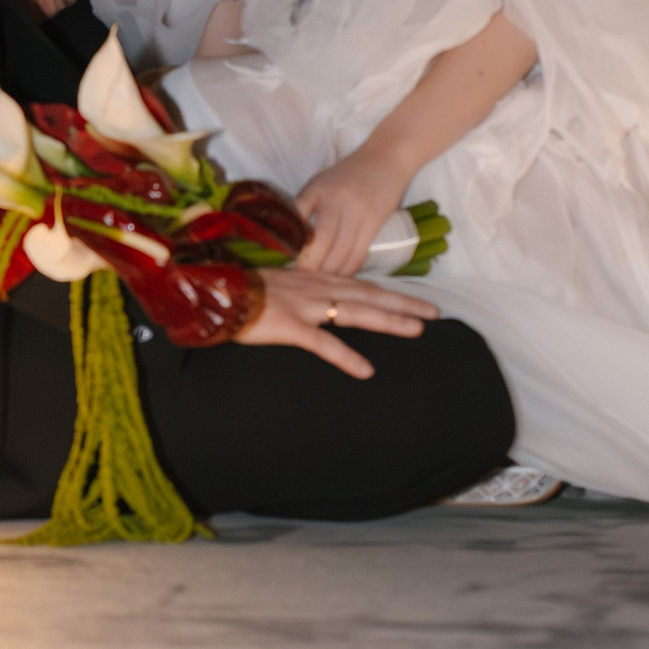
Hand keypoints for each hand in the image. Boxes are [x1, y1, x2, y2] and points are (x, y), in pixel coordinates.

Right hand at [235, 266, 437, 379]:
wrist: (213, 290)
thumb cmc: (241, 289)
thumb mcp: (278, 284)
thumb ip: (302, 290)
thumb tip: (320, 301)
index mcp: (314, 279)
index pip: (360, 284)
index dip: (390, 290)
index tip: (416, 297)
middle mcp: (315, 287)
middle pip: (368, 294)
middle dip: (403, 302)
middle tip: (434, 311)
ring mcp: (304, 306)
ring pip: (355, 312)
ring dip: (387, 320)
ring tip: (416, 329)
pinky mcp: (289, 326)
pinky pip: (323, 343)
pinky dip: (346, 356)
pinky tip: (365, 370)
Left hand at [295, 150, 408, 277]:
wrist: (385, 160)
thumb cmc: (347, 175)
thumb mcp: (320, 183)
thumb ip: (304, 205)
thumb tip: (289, 238)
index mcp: (318, 189)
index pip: (299, 218)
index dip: (292, 242)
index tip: (287, 260)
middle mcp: (337, 201)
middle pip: (322, 241)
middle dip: (311, 264)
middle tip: (303, 277)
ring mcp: (358, 212)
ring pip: (342, 251)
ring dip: (330, 271)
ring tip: (321, 280)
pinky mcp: (375, 222)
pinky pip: (360, 252)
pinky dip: (349, 268)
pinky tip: (341, 275)